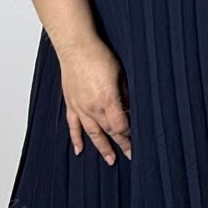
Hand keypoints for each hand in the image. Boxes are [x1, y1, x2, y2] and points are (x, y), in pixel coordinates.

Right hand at [56, 36, 131, 163]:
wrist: (75, 47)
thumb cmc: (98, 55)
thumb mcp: (120, 74)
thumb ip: (124, 94)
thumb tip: (130, 108)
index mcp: (107, 99)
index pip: (121, 125)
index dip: (129, 132)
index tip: (136, 135)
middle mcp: (92, 107)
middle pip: (109, 131)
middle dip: (120, 144)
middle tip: (130, 155)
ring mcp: (80, 107)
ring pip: (92, 133)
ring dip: (102, 147)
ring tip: (110, 160)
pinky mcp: (71, 104)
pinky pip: (73, 126)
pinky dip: (76, 139)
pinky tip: (80, 150)